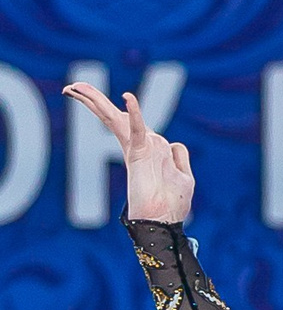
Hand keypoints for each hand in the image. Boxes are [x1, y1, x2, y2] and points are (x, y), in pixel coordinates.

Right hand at [64, 83, 193, 222]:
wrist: (163, 222)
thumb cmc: (173, 204)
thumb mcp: (183, 176)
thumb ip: (178, 158)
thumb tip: (174, 144)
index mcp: (147, 150)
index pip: (131, 124)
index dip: (122, 110)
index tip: (115, 96)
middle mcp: (139, 147)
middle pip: (115, 117)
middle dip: (94, 101)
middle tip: (72, 87)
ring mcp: (138, 149)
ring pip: (116, 118)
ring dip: (95, 100)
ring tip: (75, 87)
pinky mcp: (139, 154)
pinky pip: (137, 130)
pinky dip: (135, 114)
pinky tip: (128, 97)